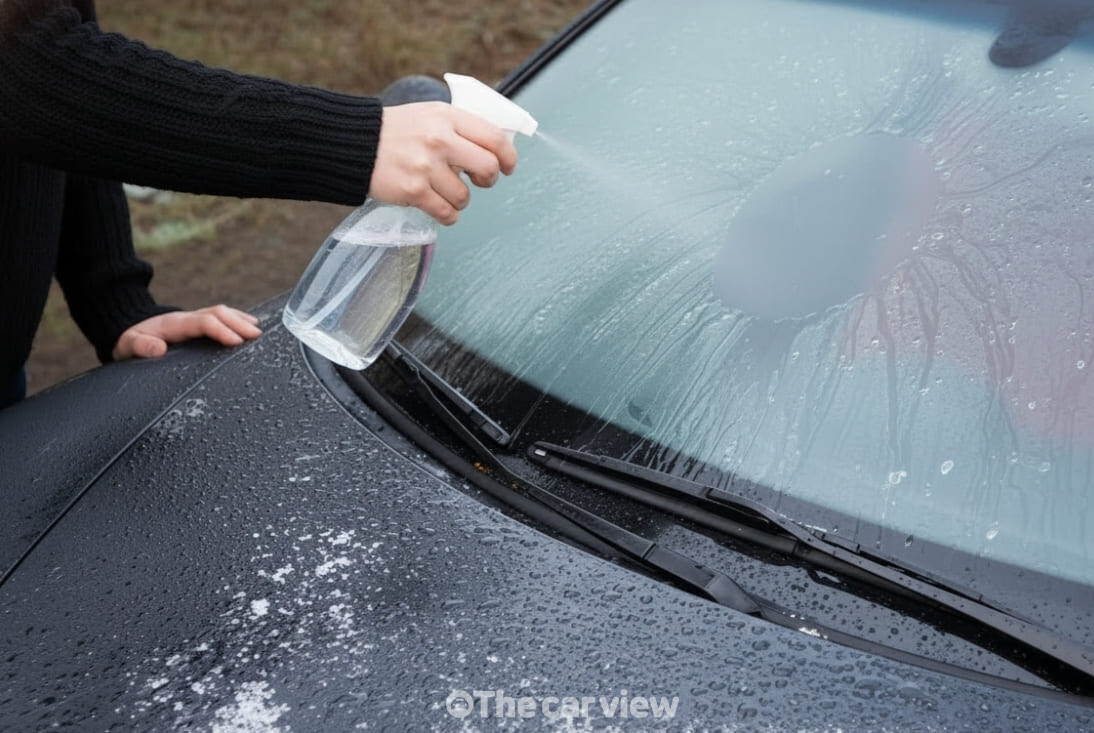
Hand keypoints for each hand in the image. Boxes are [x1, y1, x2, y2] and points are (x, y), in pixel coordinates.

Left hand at [112, 305, 261, 360]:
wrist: (126, 328)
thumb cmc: (129, 342)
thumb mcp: (127, 346)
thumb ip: (141, 346)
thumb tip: (158, 349)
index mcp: (174, 324)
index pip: (204, 322)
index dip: (221, 330)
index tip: (236, 342)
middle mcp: (186, 318)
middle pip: (217, 313)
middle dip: (238, 323)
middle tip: (256, 336)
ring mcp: (192, 318)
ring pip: (221, 312)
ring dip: (240, 319)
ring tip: (258, 330)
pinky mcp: (196, 323)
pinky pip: (219, 317)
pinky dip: (236, 319)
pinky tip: (248, 325)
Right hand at [369, 101, 518, 224]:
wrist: (355, 143)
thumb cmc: (397, 130)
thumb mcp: (431, 114)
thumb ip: (461, 128)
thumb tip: (495, 148)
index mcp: (447, 117)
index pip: (494, 137)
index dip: (508, 156)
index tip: (508, 166)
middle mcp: (439, 140)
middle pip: (488, 167)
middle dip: (488, 179)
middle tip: (480, 181)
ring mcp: (425, 166)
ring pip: (465, 196)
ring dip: (461, 199)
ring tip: (446, 191)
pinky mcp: (413, 191)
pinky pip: (446, 213)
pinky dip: (448, 214)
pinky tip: (440, 207)